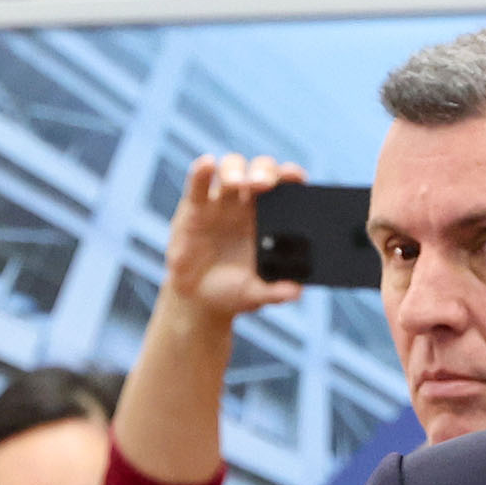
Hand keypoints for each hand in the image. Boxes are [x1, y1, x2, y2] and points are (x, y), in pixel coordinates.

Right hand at [111, 152, 309, 484]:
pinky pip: (196, 189)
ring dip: (233, 172)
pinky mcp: (189, 217)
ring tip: (239, 178)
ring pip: (226, 178)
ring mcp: (215, 213)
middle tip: (268, 183)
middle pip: (255, 179)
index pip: (281, 195)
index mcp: (267, 228)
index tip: (297, 182)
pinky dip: (202, 175)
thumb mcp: (255, 301)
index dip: (288, 182)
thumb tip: (296, 292)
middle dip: (260, 174)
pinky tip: (208, 166)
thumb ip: (272, 293)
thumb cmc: (234, 305)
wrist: (195, 317)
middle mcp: (243, 214)